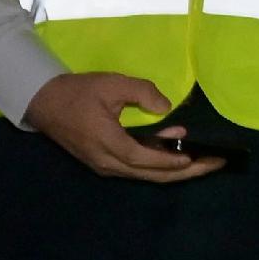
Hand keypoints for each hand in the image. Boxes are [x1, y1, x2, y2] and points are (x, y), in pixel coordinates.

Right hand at [22, 71, 222, 181]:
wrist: (44, 103)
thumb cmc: (78, 92)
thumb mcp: (111, 84)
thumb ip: (142, 92)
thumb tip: (165, 108)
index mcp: (107, 143)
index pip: (145, 159)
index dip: (172, 160)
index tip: (197, 156)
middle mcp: (107, 163)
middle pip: (152, 175)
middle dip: (186, 172)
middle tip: (214, 164)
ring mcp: (105, 166)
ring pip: (146, 175)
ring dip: (175, 169)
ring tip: (202, 159)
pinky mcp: (104, 164)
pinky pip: (137, 169)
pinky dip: (159, 164)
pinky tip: (174, 152)